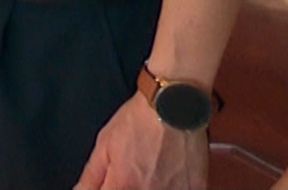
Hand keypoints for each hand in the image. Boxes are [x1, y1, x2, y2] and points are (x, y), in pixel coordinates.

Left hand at [75, 92, 206, 189]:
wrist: (175, 106)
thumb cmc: (138, 122)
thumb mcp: (105, 145)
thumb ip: (92, 176)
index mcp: (123, 186)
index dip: (107, 188)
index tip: (109, 182)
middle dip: (125, 186)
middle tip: (132, 172)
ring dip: (148, 185)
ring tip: (151, 169)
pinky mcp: (197, 189)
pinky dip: (171, 186)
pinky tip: (166, 174)